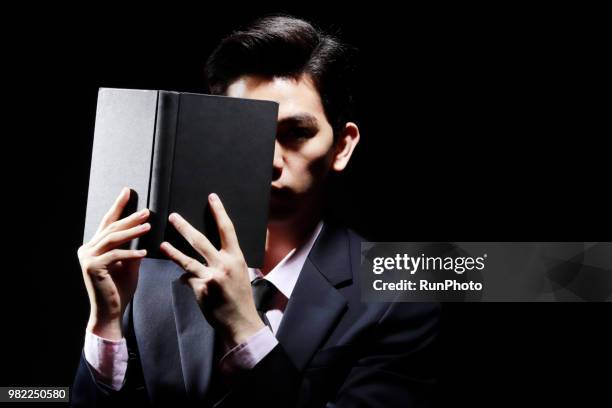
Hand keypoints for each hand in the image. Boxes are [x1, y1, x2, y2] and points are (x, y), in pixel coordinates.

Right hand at [78, 187, 150, 339]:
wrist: (111, 312)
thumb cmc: (120, 289)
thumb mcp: (129, 264)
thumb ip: (132, 247)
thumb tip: (143, 228)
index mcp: (93, 246)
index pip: (107, 222)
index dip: (118, 206)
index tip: (127, 192)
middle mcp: (86, 249)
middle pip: (111, 228)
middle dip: (129, 217)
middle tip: (146, 211)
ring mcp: (87, 258)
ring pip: (112, 238)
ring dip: (132, 231)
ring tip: (148, 226)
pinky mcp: (92, 267)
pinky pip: (115, 255)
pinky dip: (131, 253)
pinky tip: (144, 252)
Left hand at [160, 193, 263, 345]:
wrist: (240, 321)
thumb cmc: (241, 296)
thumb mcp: (242, 272)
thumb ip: (229, 258)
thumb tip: (219, 247)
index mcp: (237, 257)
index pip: (227, 229)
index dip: (219, 211)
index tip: (212, 197)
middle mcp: (224, 265)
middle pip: (200, 240)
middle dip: (184, 227)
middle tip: (173, 217)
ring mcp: (211, 277)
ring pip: (186, 259)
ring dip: (172, 251)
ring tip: (163, 244)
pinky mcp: (200, 289)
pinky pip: (187, 278)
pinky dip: (186, 277)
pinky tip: (186, 279)